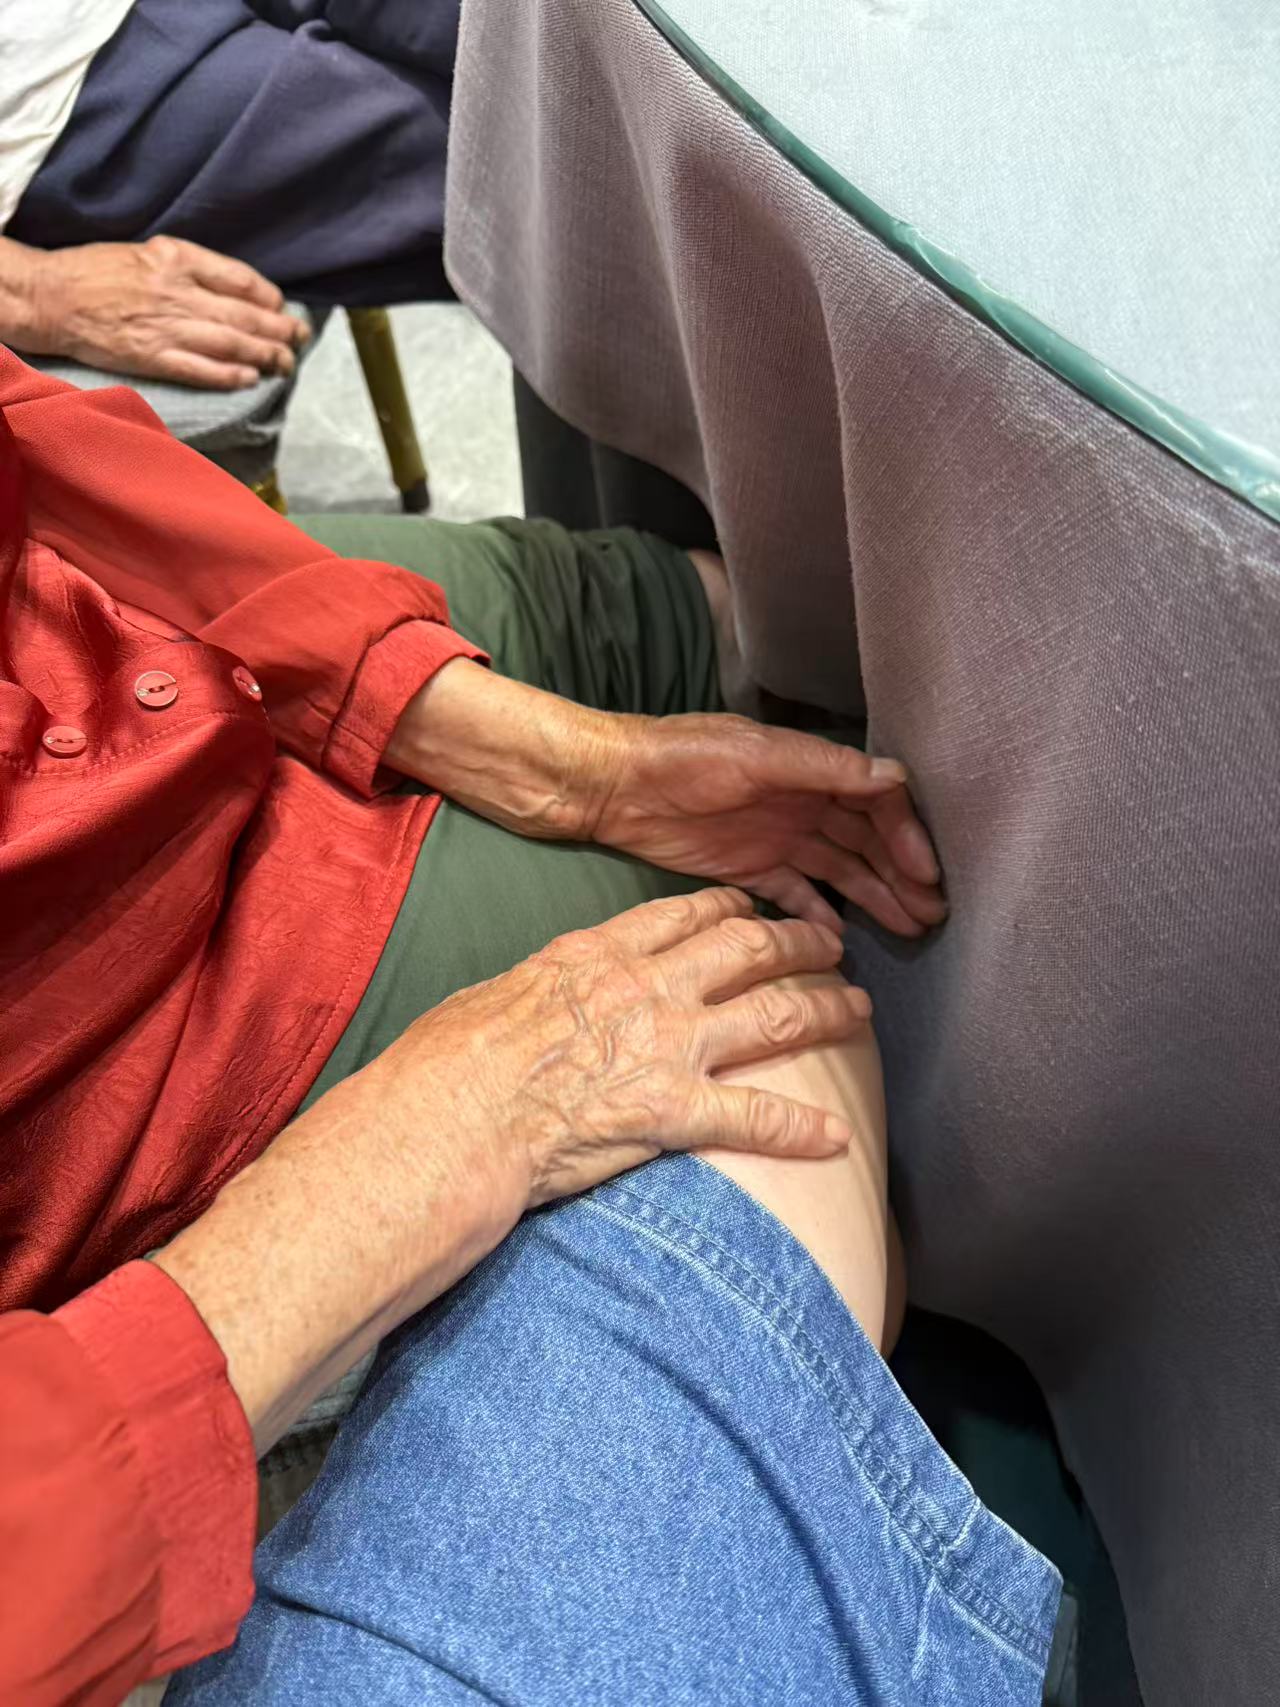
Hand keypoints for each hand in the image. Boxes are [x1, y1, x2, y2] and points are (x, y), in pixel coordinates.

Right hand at [5, 235, 307, 388]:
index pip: (238, 278)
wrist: (52, 296)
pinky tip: (251, 378)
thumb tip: (233, 287)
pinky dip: (230, 375)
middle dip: (279, 329)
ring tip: (287, 363)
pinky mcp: (152, 357)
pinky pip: (201, 369)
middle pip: (243, 314)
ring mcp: (166, 327)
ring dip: (265, 355)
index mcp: (176, 258)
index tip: (281, 305)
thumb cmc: (97, 271)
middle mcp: (177, 292)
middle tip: (301, 338)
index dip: (267, 295)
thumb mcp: (146, 251)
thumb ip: (189, 267)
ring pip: (231, 343)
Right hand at [363, 886, 865, 1213]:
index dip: (733, 907)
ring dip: (827, 1011)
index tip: (755, 907)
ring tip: (861, 1011)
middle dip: (799, 942)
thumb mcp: (495, 994)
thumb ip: (542, 988)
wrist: (457, 1115)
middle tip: (832, 945)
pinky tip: (837, 1137)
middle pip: (748, 949)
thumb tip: (541, 998)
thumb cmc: (453, 1060)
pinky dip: (802, 1128)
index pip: (685, 915)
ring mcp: (669, 1046)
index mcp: (602, 954)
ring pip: (775, 1016)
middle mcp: (649, 988)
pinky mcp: (676, 1112)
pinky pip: (756, 1118)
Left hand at [389, 661, 944, 935]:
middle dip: (901, 874)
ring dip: (873, 897)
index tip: (926, 872)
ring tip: (908, 931)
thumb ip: (822, 766)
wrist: (608, 785)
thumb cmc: (679, 757)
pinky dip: (819, 915)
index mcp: (808, 768)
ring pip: (839, 871)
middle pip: (866, 841)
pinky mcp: (746, 869)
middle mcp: (800, 802)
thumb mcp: (755, 755)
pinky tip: (842, 940)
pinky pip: (795, 894)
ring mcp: (775, 837)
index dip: (906, 834)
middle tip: (933, 914)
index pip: (876, 801)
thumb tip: (894, 774)